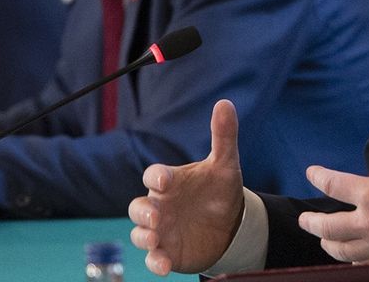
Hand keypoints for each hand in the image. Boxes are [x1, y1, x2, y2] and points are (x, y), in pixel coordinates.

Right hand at [130, 99, 244, 275]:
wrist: (230, 224)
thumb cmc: (219, 191)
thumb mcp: (225, 165)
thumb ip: (223, 136)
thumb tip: (225, 103)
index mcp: (170, 182)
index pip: (154, 176)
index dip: (156, 177)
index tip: (165, 180)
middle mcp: (160, 205)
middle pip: (138, 207)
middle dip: (143, 212)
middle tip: (157, 216)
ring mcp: (161, 230)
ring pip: (140, 233)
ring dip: (144, 236)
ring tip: (155, 239)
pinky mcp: (167, 252)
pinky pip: (153, 259)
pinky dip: (154, 262)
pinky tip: (163, 266)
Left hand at [298, 79, 368, 263]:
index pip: (333, 185)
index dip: (318, 176)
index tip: (311, 172)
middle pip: (329, 228)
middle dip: (313, 223)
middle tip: (305, 220)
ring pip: (344, 251)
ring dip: (330, 245)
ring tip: (325, 241)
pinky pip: (366, 266)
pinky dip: (356, 262)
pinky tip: (354, 259)